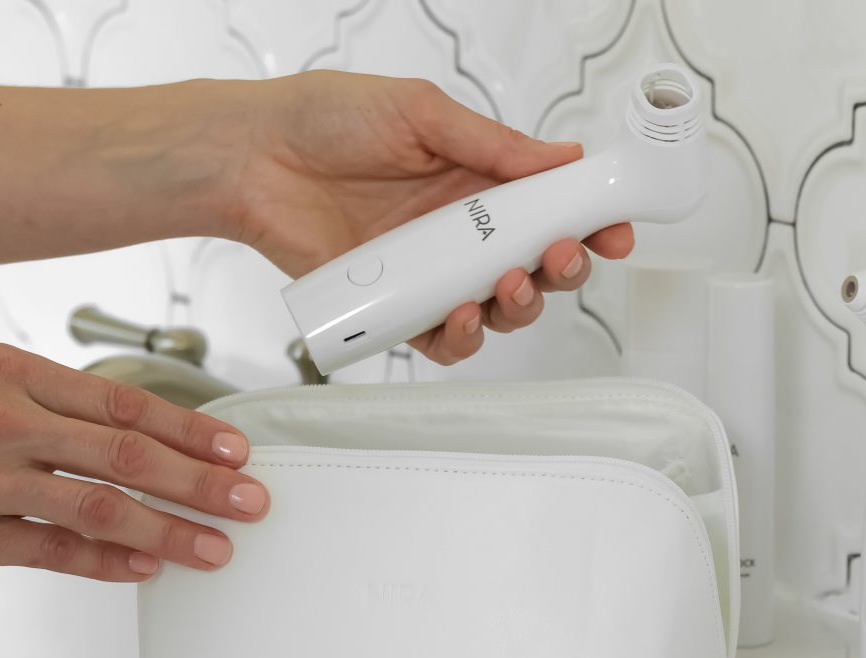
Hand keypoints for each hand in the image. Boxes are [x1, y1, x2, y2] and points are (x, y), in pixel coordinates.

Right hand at [0, 344, 268, 580]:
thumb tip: (133, 424)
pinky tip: (143, 571)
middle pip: (126, 456)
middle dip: (198, 482)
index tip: (234, 449)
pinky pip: (47, 553)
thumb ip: (55, 396)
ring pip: (96, 508)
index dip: (190, 429)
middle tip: (247, 501)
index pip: (126, 404)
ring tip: (212, 547)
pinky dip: (102, 565)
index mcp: (17, 376)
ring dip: (164, 531)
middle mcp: (8, 426)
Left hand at [223, 70, 634, 364]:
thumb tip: (561, 156)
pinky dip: (459, 336)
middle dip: (562, 268)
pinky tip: (456, 316)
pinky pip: (442, 337)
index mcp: (476, 179)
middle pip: (535, 265)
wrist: (251, 157)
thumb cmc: (323, 120)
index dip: (588, 221)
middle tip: (558, 256)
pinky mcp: (396, 305)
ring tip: (506, 285)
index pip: (549, 206)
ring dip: (518, 306)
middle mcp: (460, 230)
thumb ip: (491, 143)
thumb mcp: (419, 112)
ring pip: (498, 308)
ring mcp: (430, 270)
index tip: (613, 230)